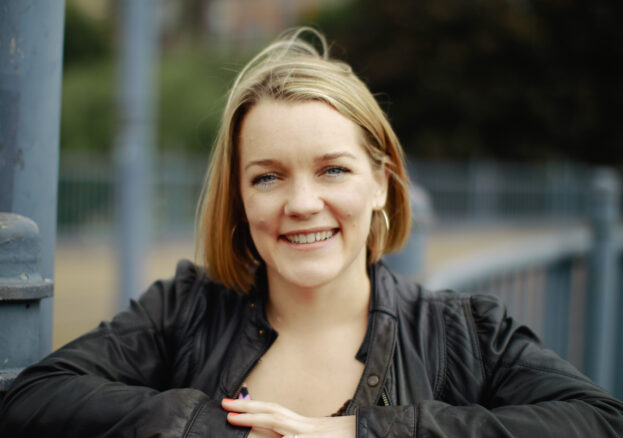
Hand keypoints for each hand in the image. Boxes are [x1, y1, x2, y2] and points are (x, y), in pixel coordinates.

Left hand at [222, 398, 355, 437]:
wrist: (370, 433)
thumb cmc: (348, 437)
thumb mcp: (321, 437)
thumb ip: (301, 434)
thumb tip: (284, 436)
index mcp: (304, 425)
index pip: (275, 413)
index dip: (254, 409)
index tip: (234, 408)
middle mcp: (304, 426)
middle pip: (272, 413)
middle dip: (246, 409)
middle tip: (224, 405)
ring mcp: (309, 434)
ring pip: (278, 422)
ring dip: (255, 418)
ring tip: (233, 418)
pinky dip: (283, 437)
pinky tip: (270, 435)